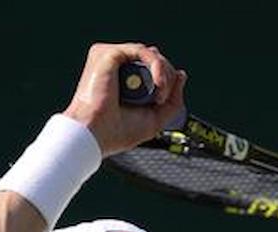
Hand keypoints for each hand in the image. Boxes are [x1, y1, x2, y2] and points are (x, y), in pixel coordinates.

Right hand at [63, 42, 186, 156]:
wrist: (96, 135)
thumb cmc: (118, 131)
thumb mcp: (155, 118)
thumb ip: (172, 99)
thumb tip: (182, 75)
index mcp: (124, 79)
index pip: (153, 68)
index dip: (166, 81)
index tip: (166, 99)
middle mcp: (116, 66)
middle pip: (155, 60)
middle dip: (168, 79)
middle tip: (161, 101)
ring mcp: (111, 58)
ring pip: (151, 55)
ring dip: (164, 76)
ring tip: (159, 97)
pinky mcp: (108, 54)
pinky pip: (143, 51)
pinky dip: (158, 67)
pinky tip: (159, 84)